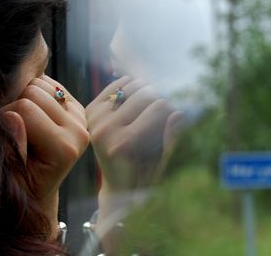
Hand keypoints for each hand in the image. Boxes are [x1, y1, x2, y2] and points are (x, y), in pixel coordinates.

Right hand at [2, 75, 88, 213]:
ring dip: (26, 98)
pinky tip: (36, 115)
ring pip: (41, 84)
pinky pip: (50, 83)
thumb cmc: (21, 181)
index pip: (25, 109)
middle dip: (16, 105)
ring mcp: (80, 118)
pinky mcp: (78, 109)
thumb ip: (12, 146)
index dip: (5, 116)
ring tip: (26, 124)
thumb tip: (12, 116)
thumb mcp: (11, 173)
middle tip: (16, 129)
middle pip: (34, 91)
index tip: (5, 136)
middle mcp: (78, 131)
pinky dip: (36, 93)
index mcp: (64, 149)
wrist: (40, 184)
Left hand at [86, 76, 183, 190]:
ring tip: (147, 111)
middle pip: (146, 94)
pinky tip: (135, 99)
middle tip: (161, 116)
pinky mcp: (91, 111)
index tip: (173, 120)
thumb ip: (170, 138)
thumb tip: (179, 113)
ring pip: (132, 86)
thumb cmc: (146, 176)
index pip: (160, 107)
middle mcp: (106, 129)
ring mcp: (95, 119)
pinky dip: (129, 86)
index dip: (172, 111)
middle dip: (159, 101)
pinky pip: (116, 85)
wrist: (118, 185)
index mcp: (124, 143)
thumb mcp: (163, 161)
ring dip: (145, 94)